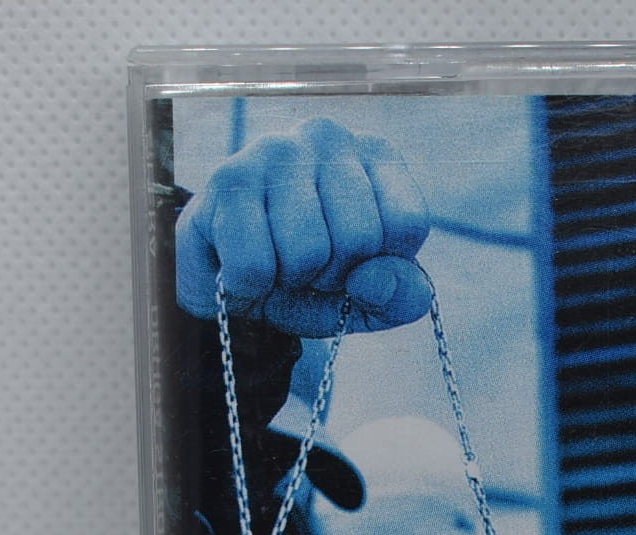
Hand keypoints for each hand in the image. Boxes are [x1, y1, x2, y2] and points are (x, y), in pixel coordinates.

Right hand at [177, 117, 431, 337]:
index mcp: (376, 154)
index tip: (356, 261)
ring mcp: (276, 150)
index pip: (407, 223)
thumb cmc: (313, 278)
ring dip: (290, 279)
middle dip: (334, 274)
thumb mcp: (371, 297)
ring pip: (307, 252)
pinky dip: (250, 285)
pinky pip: (254, 265)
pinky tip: (244, 263)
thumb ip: (402, 296)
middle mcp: (328, 137)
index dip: (380, 265)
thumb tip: (376, 280)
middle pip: (359, 238)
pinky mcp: (228, 178)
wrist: (231, 278)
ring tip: (278, 262)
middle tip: (310, 266)